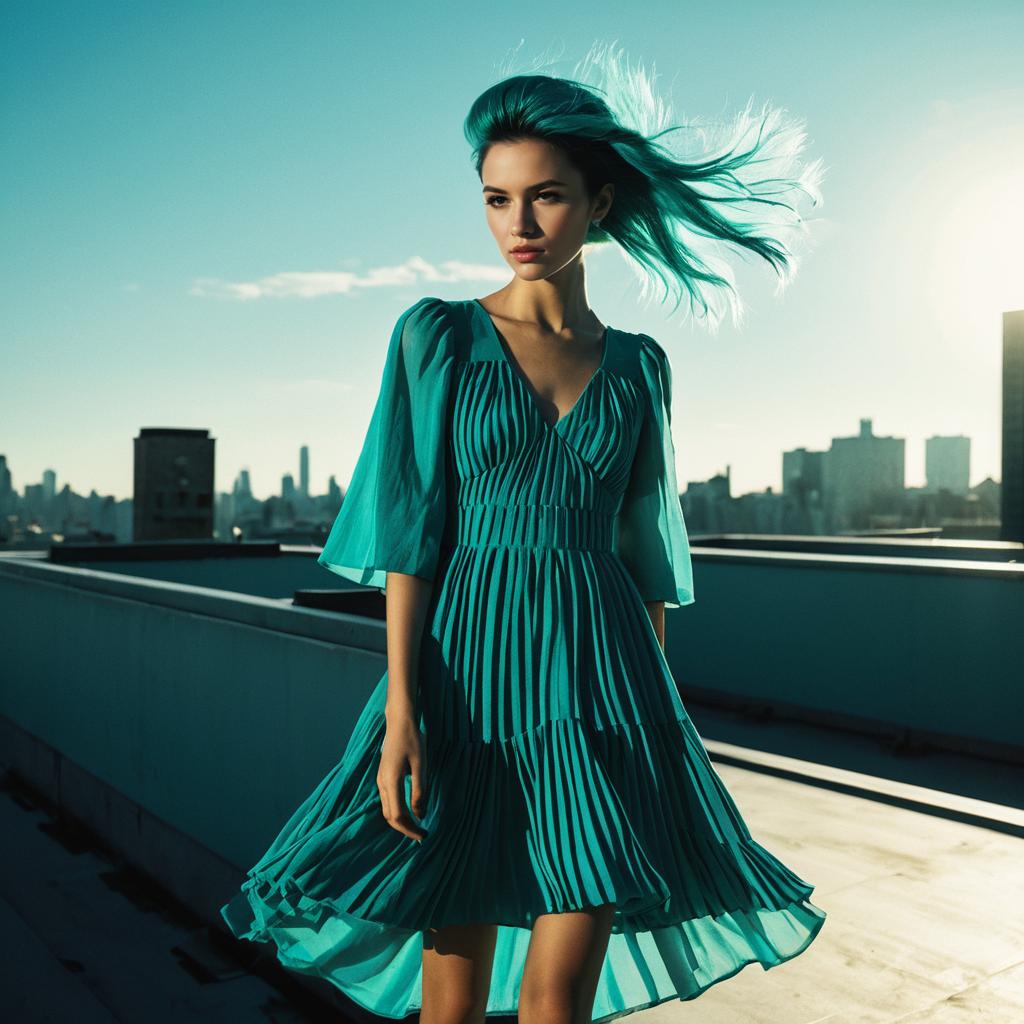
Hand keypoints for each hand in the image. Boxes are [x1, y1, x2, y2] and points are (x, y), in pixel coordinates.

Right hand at [377, 713, 426, 841]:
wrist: (399, 722)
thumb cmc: (413, 740)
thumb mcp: (421, 765)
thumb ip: (419, 790)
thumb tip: (420, 814)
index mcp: (391, 781)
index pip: (398, 816)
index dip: (410, 829)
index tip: (424, 834)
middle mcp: (382, 783)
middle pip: (389, 817)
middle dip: (405, 829)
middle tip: (422, 835)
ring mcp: (380, 780)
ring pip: (387, 810)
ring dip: (401, 821)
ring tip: (417, 826)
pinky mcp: (383, 776)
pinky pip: (388, 801)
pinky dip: (398, 811)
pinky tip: (410, 810)